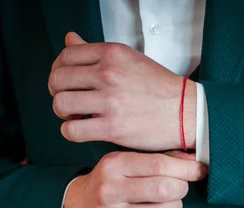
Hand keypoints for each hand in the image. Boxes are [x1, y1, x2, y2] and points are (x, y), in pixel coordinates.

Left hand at [49, 32, 196, 151]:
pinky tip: (82, 129)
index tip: (66, 81)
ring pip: (61, 104)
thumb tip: (69, 39)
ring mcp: (109, 101)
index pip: (66, 55)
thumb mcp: (129, 58)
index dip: (59, 69)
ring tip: (75, 116)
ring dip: (63, 113)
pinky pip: (72, 130)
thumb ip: (95, 51)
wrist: (186, 112)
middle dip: (57, 92)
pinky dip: (71, 131)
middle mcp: (108, 74)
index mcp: (111, 53)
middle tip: (69, 100)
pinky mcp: (112, 128)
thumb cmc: (159, 87)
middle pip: (57, 80)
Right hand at [62, 151, 206, 207]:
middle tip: (180, 188)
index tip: (199, 171)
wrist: (76, 207)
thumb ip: (161, 159)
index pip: (159, 165)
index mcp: (113, 165)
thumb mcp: (127, 162)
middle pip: (162, 190)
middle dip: (181, 189)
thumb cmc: (112, 181)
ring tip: (170, 204)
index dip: (186, 169)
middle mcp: (109, 190)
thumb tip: (196, 162)